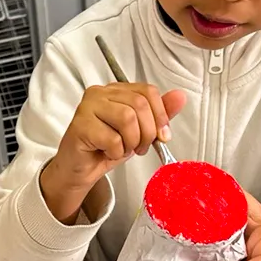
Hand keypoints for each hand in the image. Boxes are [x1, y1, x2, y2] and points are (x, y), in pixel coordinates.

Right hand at [40, 82, 186, 221]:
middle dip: (148, 132)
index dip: (160, 114)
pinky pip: (112, 138)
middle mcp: (100, 94)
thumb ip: (159, 113)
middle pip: (139, 104)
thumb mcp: (139, 131)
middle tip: (141, 147)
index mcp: (116, 90)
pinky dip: (116, 151)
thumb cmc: (106, 148)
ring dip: (132, 142)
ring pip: (127, 118)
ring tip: (124, 149)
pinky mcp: (80, 126)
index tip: (162, 134)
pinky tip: (108, 152)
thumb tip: (180, 96)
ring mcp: (87, 107)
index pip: (147, 91)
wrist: (80, 169)